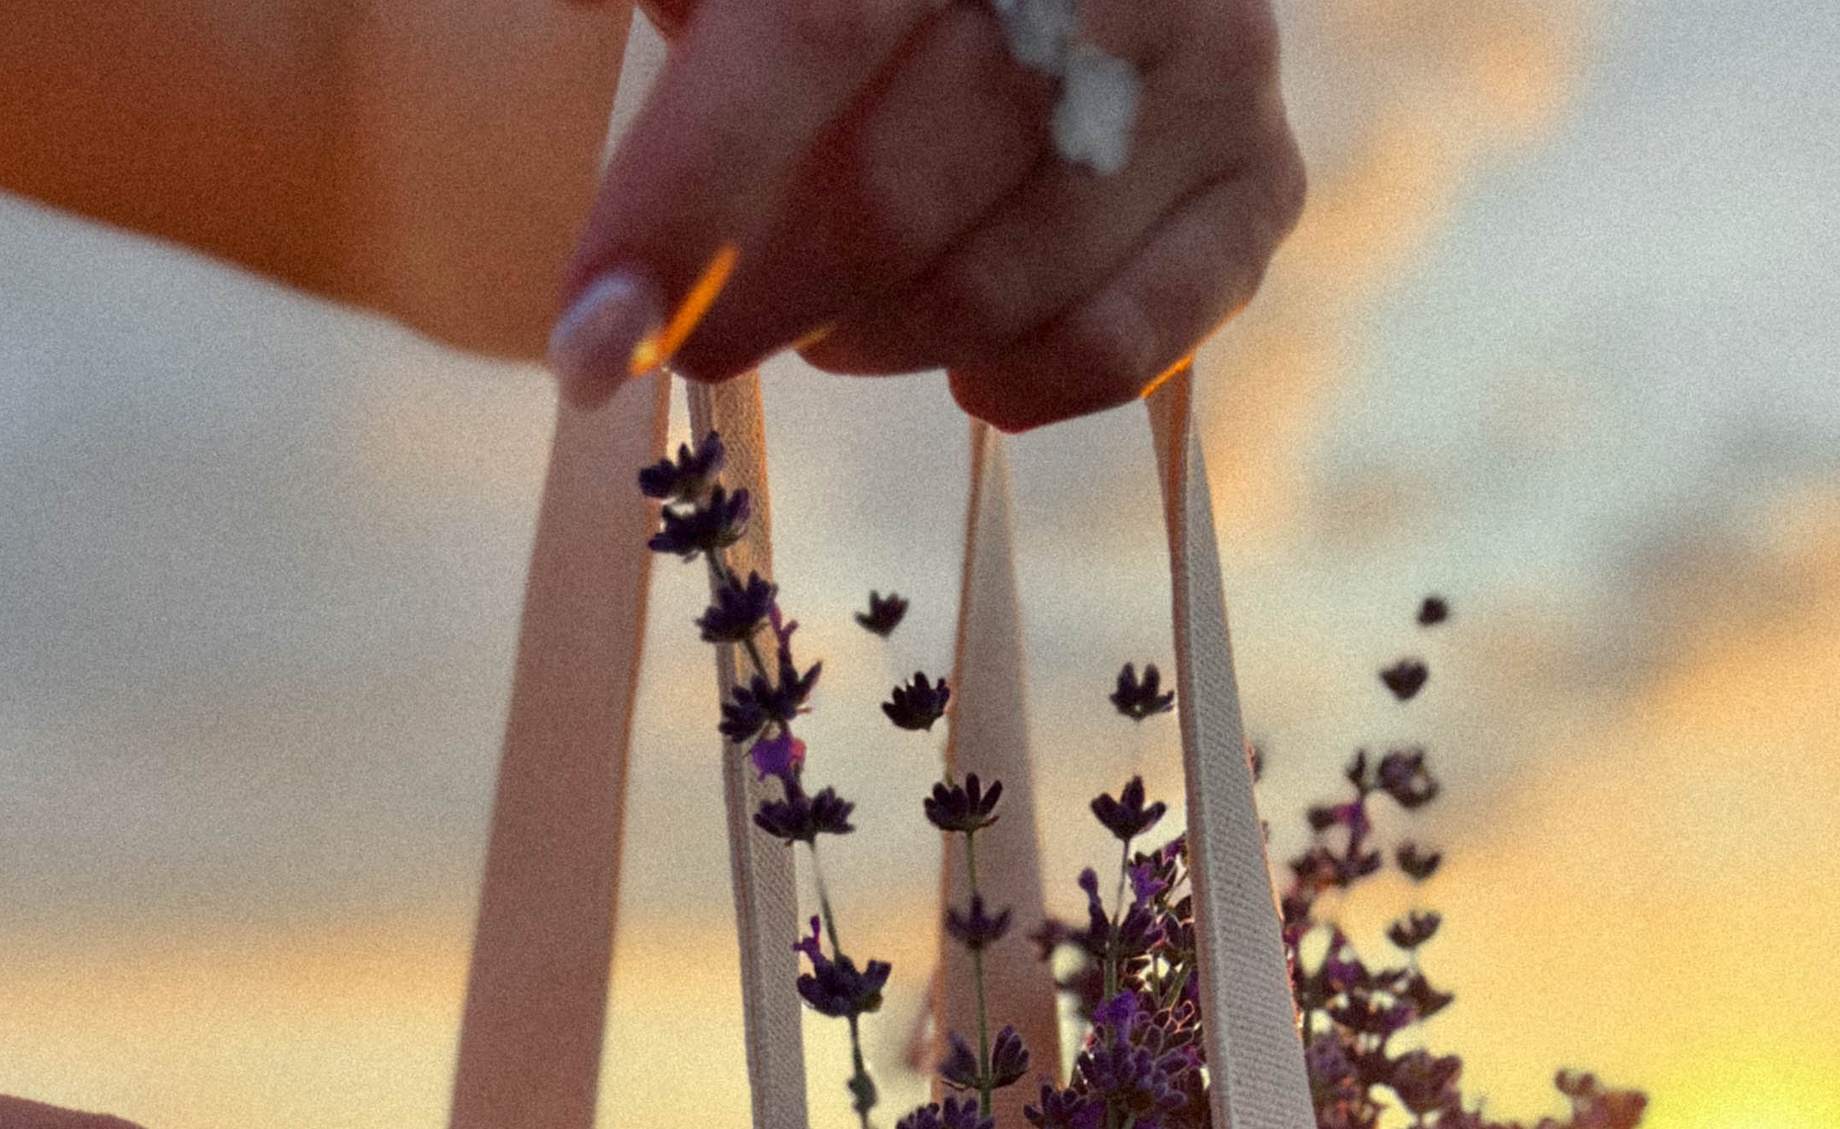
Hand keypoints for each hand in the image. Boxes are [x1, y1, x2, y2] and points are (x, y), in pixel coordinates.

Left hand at [550, 0, 1303, 431]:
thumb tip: (579, 68)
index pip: (810, 35)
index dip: (683, 198)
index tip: (587, 335)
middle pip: (898, 192)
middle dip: (766, 297)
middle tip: (699, 338)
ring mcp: (1211, 63)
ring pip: (997, 285)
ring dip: (876, 338)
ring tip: (833, 323)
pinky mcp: (1260, 179)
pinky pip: (1125, 346)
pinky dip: (1020, 382)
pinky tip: (962, 367)